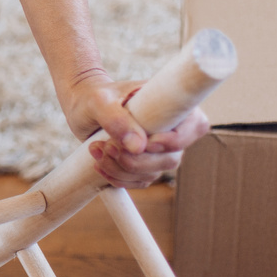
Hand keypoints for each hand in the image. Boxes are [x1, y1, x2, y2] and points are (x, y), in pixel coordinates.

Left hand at [60, 70, 210, 187]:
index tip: (147, 143)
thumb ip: (117, 119)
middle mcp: (169, 129)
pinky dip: (118, 178)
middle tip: (108, 147)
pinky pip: (139, 180)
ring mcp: (158, 149)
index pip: (194, 125)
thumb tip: (139, 147)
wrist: (81, 105)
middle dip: (137, 160)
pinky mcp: (143, 163)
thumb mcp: (99, 101)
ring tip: (96, 150)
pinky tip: (99, 164)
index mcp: (169, 104)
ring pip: (153, 173)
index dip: (176, 140)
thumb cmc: (93, 96)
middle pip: (171, 158)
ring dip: (122, 169)